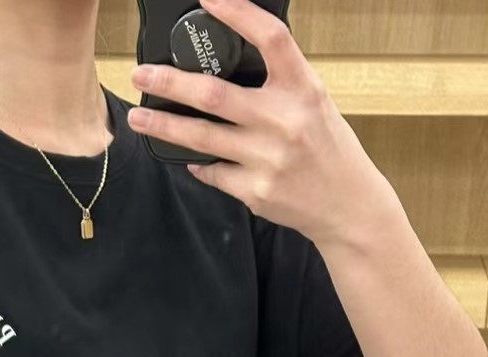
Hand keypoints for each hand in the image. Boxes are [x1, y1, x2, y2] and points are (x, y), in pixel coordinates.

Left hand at [128, 0, 393, 245]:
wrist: (348, 206)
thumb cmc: (329, 149)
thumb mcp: (314, 102)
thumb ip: (278, 83)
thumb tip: (228, 60)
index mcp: (303, 89)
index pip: (269, 39)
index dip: (237, 13)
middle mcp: (284, 121)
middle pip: (214, 94)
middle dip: (170, 82)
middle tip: (142, 74)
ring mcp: (267, 158)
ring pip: (200, 137)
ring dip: (163, 124)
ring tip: (139, 116)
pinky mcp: (255, 191)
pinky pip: (211, 171)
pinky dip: (196, 162)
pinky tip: (186, 156)